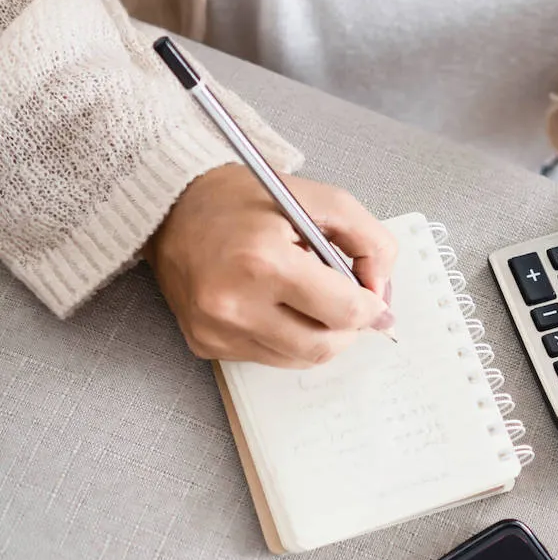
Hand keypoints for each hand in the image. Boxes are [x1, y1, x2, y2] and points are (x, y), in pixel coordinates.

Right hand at [146, 164, 397, 367]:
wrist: (174, 208)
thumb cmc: (248, 200)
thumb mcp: (323, 201)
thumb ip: (370, 242)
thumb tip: (381, 293)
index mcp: (264, 261)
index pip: (344, 311)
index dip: (372, 308)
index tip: (374, 299)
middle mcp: (234, 302)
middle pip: (323, 346)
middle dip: (348, 329)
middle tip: (348, 303)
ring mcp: (216, 329)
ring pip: (299, 359)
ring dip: (320, 335)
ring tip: (311, 299)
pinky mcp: (205, 344)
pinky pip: (268, 357)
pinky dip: (288, 339)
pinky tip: (279, 305)